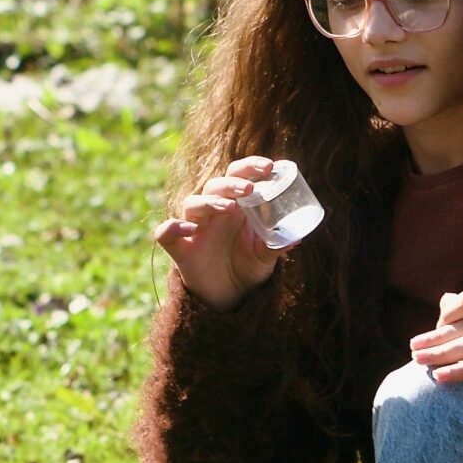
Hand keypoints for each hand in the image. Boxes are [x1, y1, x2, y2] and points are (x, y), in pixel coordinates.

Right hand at [155, 156, 284, 309]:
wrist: (230, 296)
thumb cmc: (248, 267)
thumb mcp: (265, 257)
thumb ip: (276, 245)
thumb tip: (297, 237)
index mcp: (236, 206)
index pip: (239, 175)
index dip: (250, 166)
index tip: (269, 167)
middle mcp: (213, 212)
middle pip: (216, 185)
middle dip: (232, 182)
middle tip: (249, 188)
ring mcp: (195, 228)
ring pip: (193, 203)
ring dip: (210, 201)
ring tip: (229, 207)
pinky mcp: (180, 249)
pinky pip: (166, 232)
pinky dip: (174, 227)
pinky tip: (190, 229)